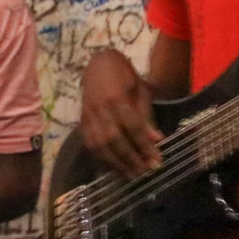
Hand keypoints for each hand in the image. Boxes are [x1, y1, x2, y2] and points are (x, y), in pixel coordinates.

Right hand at [80, 50, 161, 177]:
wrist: (97, 64)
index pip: (133, 127)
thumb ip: (146, 115)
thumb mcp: (141, 90)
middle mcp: (100, 109)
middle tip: (145, 172)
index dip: (145, 146)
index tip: (156, 161)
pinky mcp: (81, 122)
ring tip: (131, 175)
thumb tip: (157, 140)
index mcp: (117, 98)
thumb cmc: (124, 74)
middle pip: (115, 140)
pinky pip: (90, 145)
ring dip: (116, 163)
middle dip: (131, 159)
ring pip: (100, 146)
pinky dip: (101, 159)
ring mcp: (88, 116)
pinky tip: (113, 168)